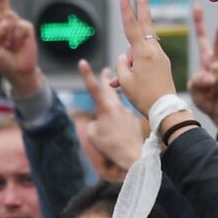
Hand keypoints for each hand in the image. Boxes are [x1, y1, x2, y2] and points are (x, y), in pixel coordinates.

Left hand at [0, 0, 43, 95]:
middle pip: (3, 1)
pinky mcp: (27, 28)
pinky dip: (17, 37)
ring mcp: (16, 24)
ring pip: (9, 18)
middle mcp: (5, 22)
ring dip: (7, 33)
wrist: (20, 72)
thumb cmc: (5, 62)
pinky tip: (18, 45)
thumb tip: (4, 23)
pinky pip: (19, 27)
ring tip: (10, 46)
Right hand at [79, 58, 144, 176]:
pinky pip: (124, 115)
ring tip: (111, 100)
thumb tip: (98, 120)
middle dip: (106, 79)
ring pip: (118, 103)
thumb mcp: (92, 135)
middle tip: (106, 70)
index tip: (82, 62)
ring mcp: (127, 112)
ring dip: (113, 99)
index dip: (86, 75)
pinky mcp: (134, 119)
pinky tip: (119, 128)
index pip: (93, 88)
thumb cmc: (111, 147)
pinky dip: (119, 117)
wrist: (134, 155)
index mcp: (106, 109)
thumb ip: (92, 123)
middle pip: (109, 89)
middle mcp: (118, 107)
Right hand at [112, 0, 178, 118]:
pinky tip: (135, 86)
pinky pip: (146, 61)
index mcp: (142, 52)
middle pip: (145, 23)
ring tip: (127, 85)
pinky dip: (137, 69)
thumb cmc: (143, 97)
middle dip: (142, 4)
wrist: (165, 110)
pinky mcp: (164, 64)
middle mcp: (154, 50)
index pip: (132, 24)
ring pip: (140, 50)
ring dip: (130, 62)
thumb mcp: (125, 80)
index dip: (127, 6)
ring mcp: (161, 57)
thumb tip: (125, 57)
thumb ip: (121, 64)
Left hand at [188, 5, 217, 136]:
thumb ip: (196, 80)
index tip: (197, 7)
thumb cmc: (207, 100)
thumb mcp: (194, 89)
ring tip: (215, 93)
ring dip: (211, 86)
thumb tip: (211, 76)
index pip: (204, 40)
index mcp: (209, 61)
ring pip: (215, 70)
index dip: (200, 23)